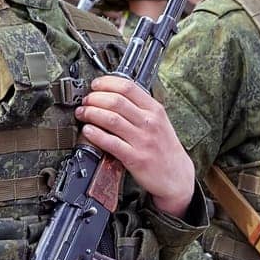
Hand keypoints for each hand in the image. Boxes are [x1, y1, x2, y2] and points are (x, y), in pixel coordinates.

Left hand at [75, 76, 194, 216]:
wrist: (177, 176)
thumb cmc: (165, 148)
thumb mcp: (160, 121)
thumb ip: (141, 108)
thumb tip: (114, 95)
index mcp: (155, 110)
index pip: (128, 87)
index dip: (107, 83)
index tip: (95, 85)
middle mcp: (150, 122)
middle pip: (116, 101)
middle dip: (95, 98)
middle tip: (85, 101)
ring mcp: (143, 140)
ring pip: (111, 119)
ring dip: (91, 113)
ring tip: (82, 113)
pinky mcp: (135, 158)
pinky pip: (111, 143)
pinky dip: (96, 134)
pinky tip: (87, 131)